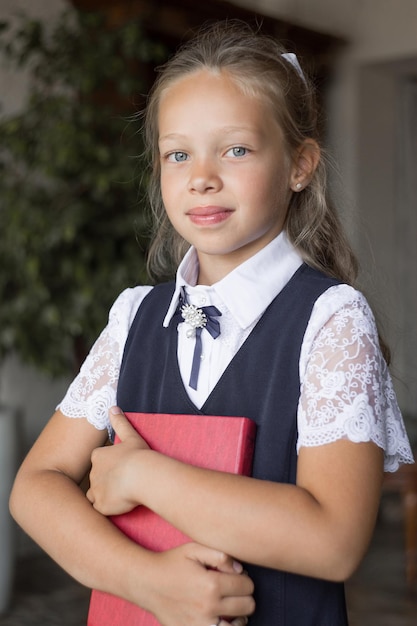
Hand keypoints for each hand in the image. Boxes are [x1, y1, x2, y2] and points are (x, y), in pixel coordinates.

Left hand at [86, 407, 148, 514]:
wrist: (140, 475)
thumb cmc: (137, 455)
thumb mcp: (130, 436)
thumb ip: (120, 422)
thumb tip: (113, 407)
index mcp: (98, 456)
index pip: (98, 461)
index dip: (109, 465)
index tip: (120, 468)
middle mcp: (93, 473)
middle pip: (96, 479)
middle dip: (106, 481)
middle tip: (122, 483)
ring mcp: (95, 490)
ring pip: (94, 495)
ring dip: (104, 496)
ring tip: (120, 496)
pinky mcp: (100, 506)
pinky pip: (100, 509)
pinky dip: (108, 508)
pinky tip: (120, 505)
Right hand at [140, 542, 254, 625]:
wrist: (147, 583)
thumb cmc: (171, 563)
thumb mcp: (194, 549)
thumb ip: (220, 555)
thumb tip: (240, 569)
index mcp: (212, 584)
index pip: (247, 585)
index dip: (245, 578)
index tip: (237, 576)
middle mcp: (209, 607)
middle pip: (247, 605)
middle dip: (245, 595)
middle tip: (234, 589)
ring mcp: (201, 624)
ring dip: (240, 616)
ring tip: (234, 608)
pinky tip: (223, 620)